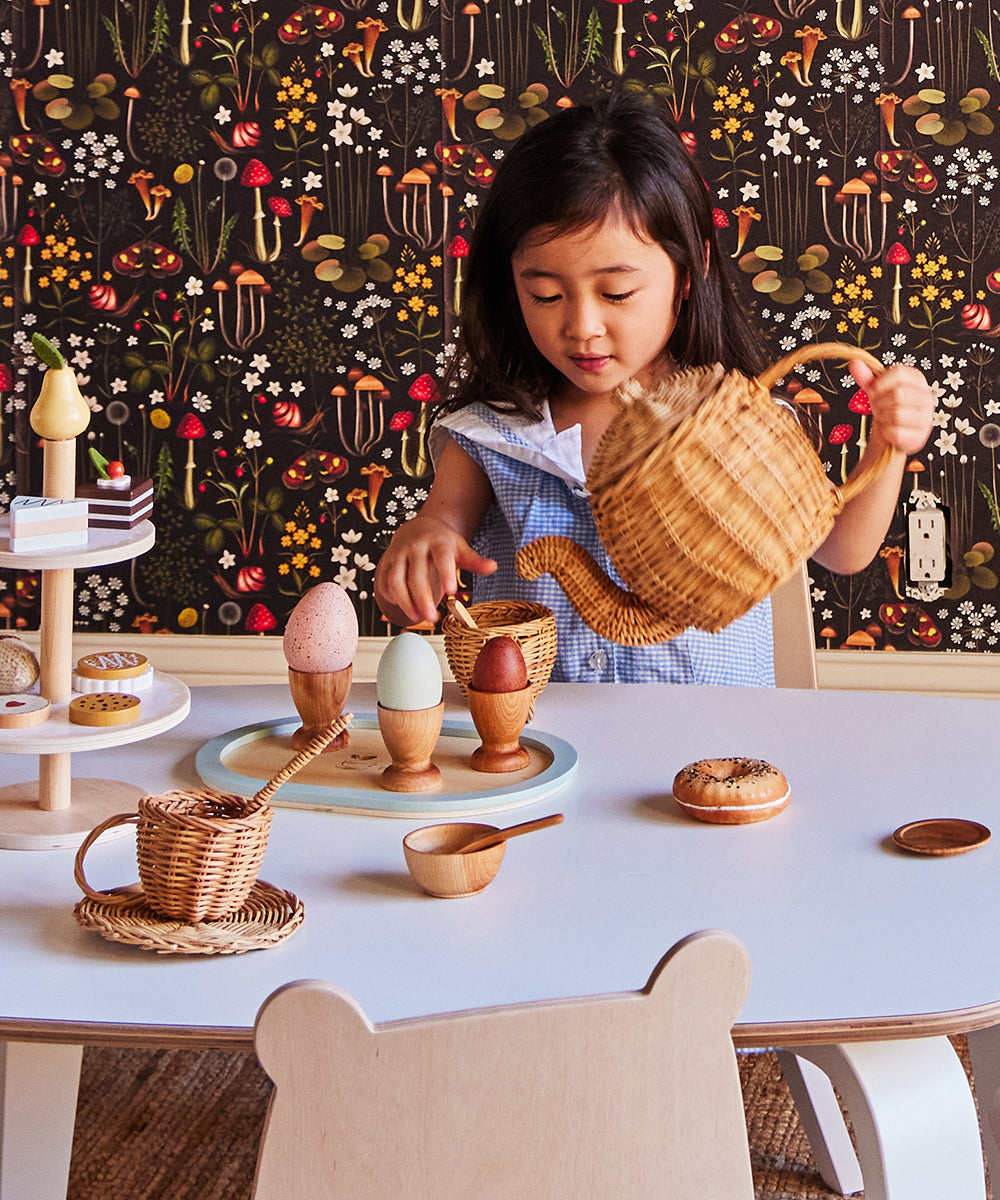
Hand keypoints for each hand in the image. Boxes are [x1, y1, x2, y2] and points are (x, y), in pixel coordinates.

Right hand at [374, 514, 496, 626]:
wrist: (416, 529)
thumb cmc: (442, 544)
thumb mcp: (460, 549)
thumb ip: (475, 561)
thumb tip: (493, 567)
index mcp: (437, 542)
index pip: (442, 557)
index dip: (446, 574)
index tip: (452, 592)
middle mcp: (414, 547)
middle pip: (416, 575)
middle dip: (423, 598)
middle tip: (433, 617)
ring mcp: (397, 555)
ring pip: (396, 580)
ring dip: (404, 602)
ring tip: (417, 618)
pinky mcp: (385, 563)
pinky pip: (383, 582)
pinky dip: (391, 598)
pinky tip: (404, 608)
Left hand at [849, 360, 934, 456]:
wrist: (889, 431)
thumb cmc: (885, 406)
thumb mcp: (874, 389)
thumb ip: (865, 376)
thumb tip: (855, 362)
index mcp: (917, 380)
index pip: (900, 372)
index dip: (881, 382)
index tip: (874, 390)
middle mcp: (926, 396)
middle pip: (898, 394)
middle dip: (880, 403)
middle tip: (878, 408)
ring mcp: (926, 416)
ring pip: (897, 414)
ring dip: (883, 418)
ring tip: (885, 418)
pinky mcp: (920, 435)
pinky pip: (896, 432)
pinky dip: (887, 433)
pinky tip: (890, 431)